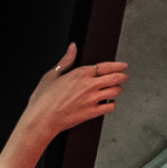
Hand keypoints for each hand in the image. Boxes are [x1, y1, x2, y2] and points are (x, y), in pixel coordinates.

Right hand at [16, 47, 130, 143]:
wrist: (42, 119)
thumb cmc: (43, 99)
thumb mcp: (52, 75)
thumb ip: (66, 60)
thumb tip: (72, 47)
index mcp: (80, 74)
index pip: (106, 66)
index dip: (118, 65)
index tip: (123, 65)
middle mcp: (90, 85)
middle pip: (115, 78)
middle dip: (122, 76)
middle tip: (124, 76)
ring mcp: (93, 99)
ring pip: (116, 91)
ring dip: (118, 89)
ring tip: (116, 88)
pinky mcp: (93, 112)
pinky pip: (111, 106)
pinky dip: (112, 104)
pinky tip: (109, 103)